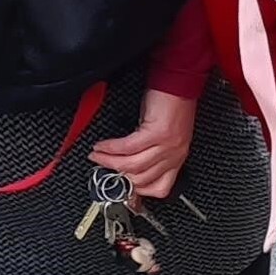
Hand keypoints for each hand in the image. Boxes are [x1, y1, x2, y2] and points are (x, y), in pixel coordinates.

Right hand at [91, 87, 196, 204]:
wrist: (178, 83)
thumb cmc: (171, 106)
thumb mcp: (165, 137)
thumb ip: (150, 154)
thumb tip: (125, 168)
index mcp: (177, 158)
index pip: (160, 188)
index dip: (136, 191)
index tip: (118, 186)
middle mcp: (174, 154)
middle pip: (140, 178)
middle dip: (116, 175)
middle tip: (100, 167)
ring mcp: (167, 145)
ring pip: (132, 165)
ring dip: (108, 162)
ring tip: (97, 155)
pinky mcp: (157, 133)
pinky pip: (128, 147)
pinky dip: (110, 148)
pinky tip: (102, 145)